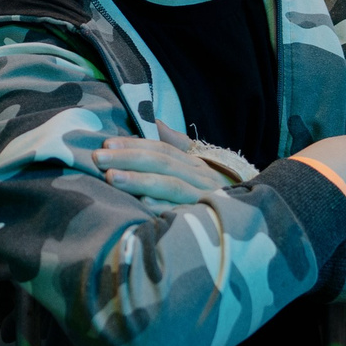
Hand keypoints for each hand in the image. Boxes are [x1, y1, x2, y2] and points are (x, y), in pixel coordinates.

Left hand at [91, 121, 238, 207]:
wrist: (245, 225)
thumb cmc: (210, 193)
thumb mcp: (195, 165)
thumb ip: (174, 143)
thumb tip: (153, 121)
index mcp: (194, 164)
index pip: (161, 149)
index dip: (134, 145)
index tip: (106, 144)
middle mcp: (199, 178)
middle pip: (162, 163)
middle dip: (129, 159)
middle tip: (99, 159)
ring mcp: (202, 199)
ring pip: (171, 185)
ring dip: (140, 181)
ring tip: (113, 178)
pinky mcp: (203, 221)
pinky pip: (182, 213)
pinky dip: (164, 208)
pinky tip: (143, 205)